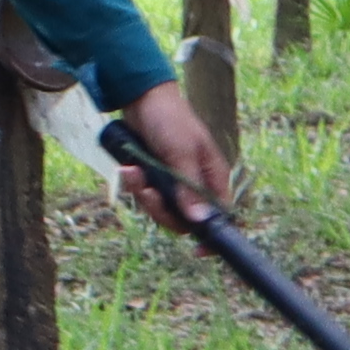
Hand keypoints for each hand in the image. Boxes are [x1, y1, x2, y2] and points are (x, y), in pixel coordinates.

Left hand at [112, 81, 233, 231]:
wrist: (140, 98)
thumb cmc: (170, 120)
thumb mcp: (181, 152)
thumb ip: (189, 187)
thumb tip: (200, 220)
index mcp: (213, 177)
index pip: (221, 216)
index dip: (212, 235)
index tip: (198, 251)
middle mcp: (196, 183)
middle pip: (184, 219)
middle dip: (162, 210)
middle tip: (147, 192)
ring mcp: (174, 182)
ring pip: (162, 209)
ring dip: (144, 195)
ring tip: (132, 172)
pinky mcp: (155, 178)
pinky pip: (146, 195)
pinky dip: (135, 185)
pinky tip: (128, 168)